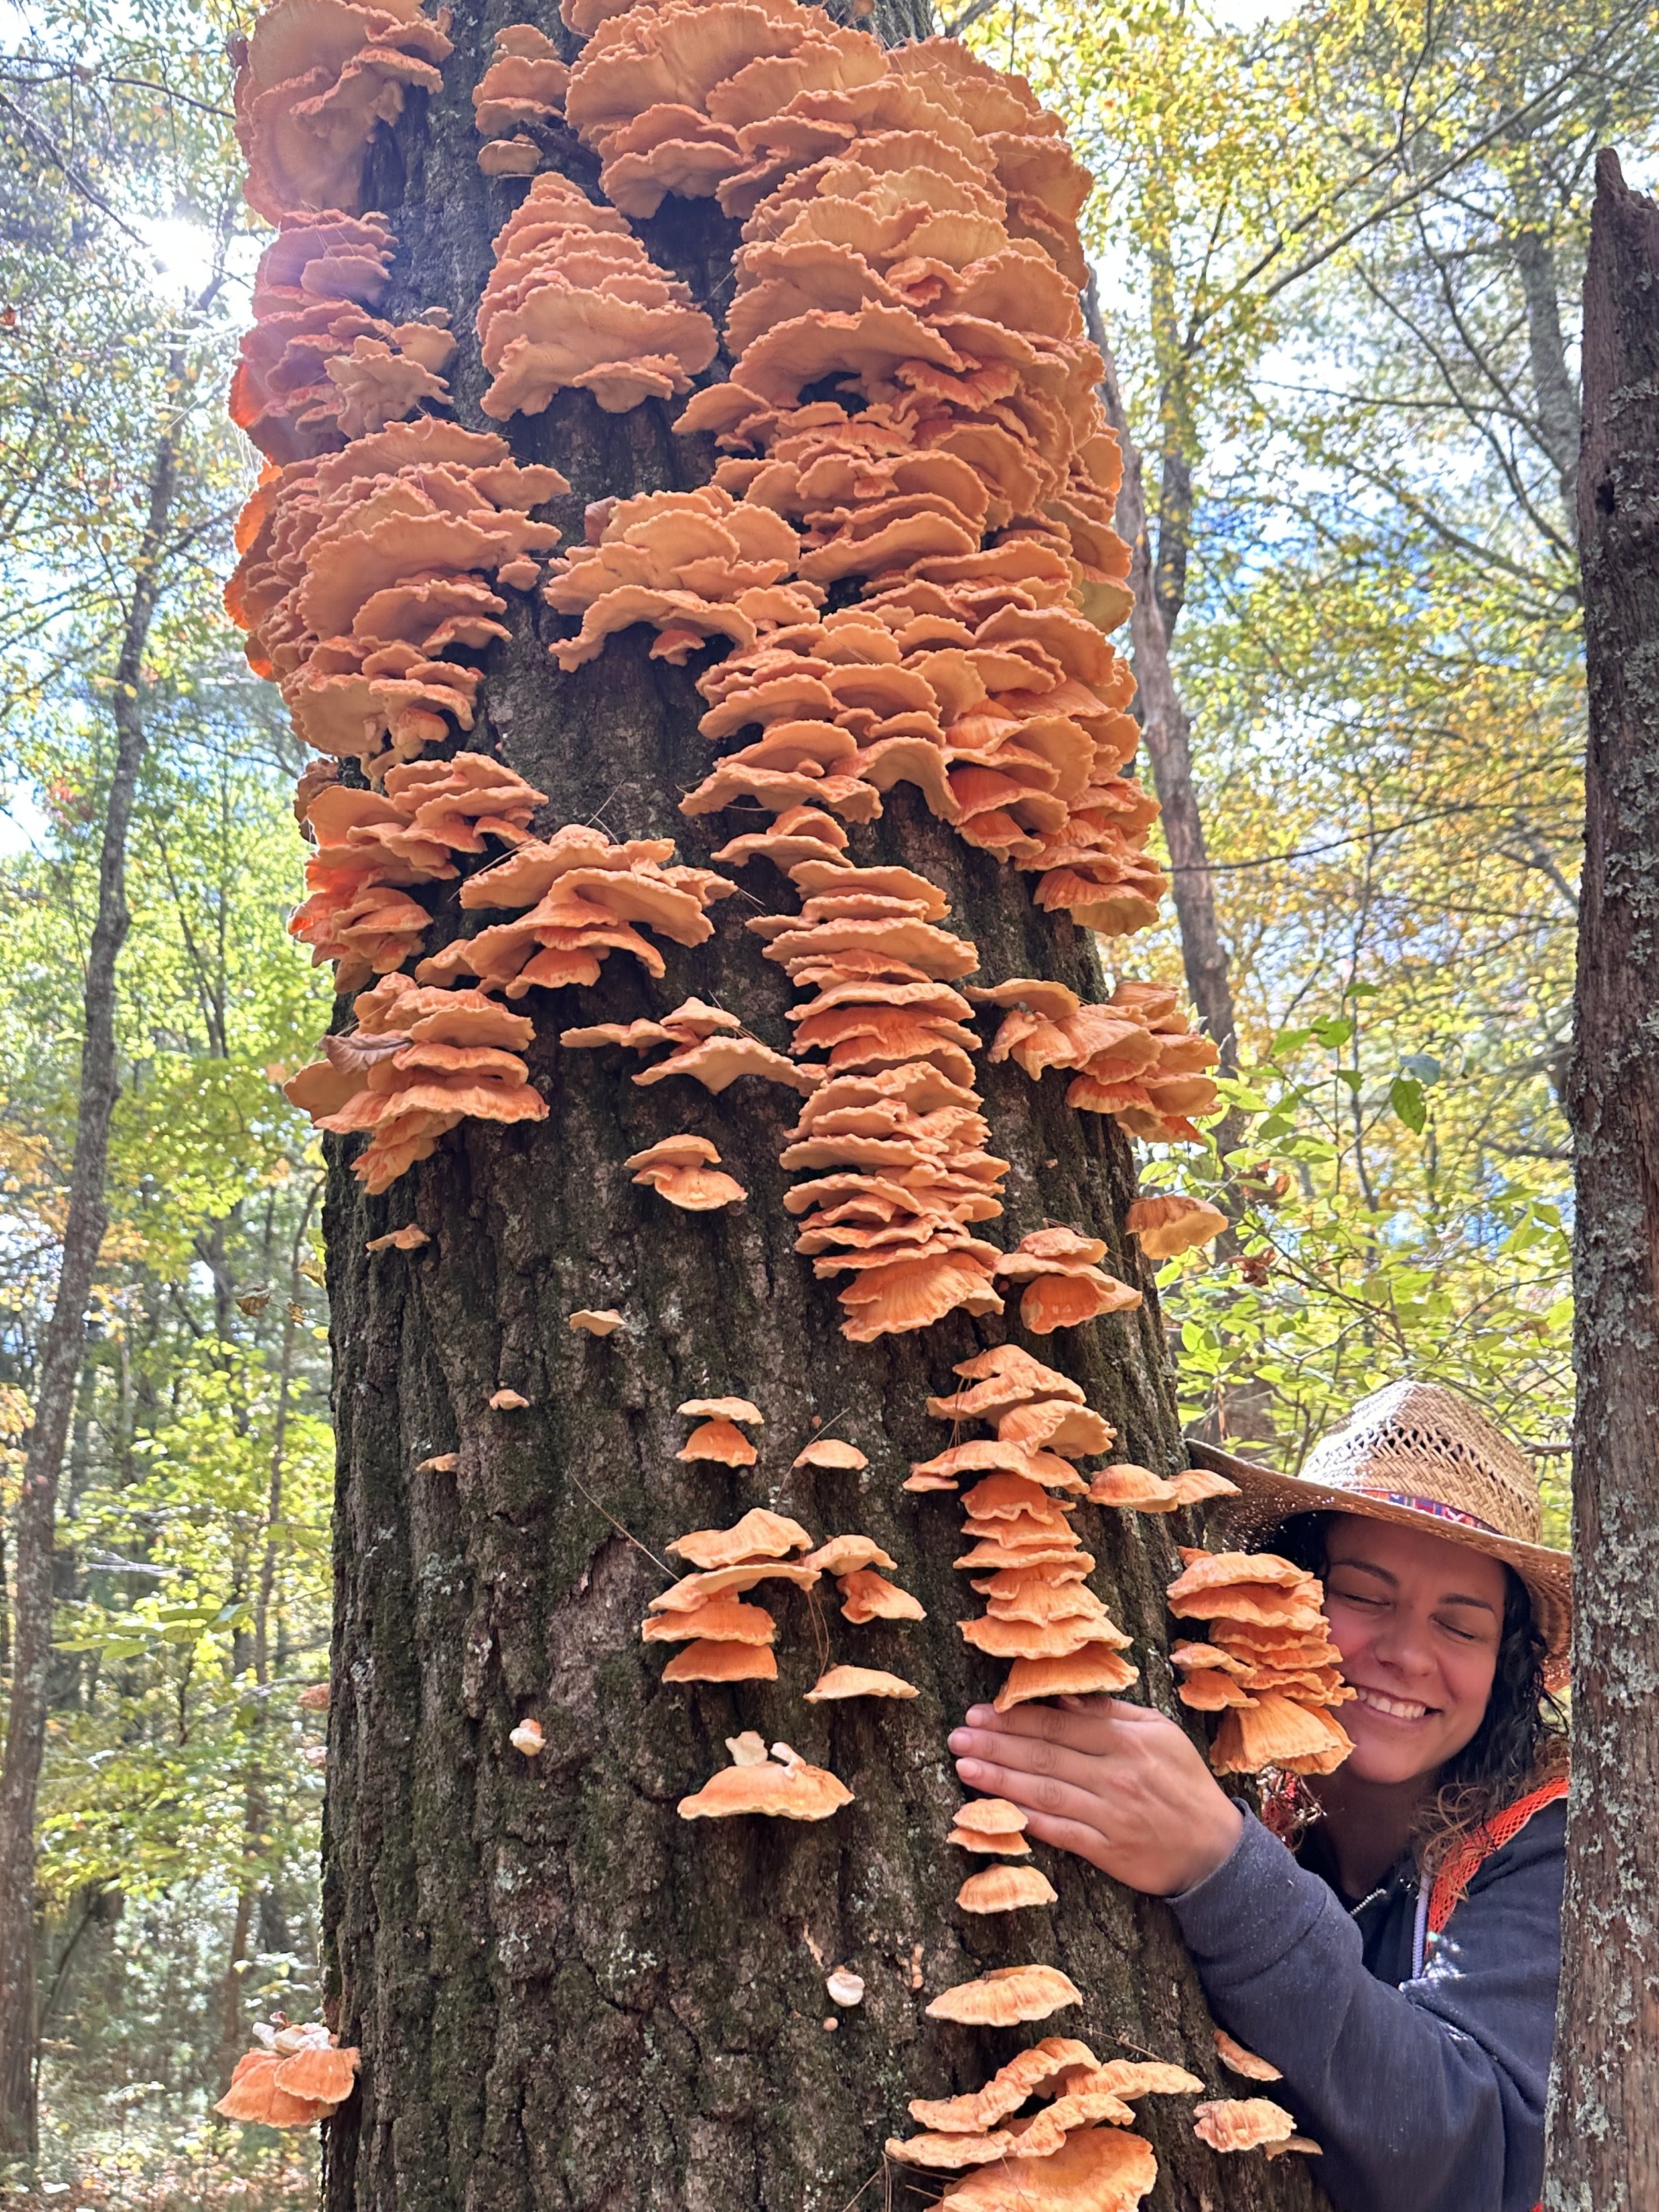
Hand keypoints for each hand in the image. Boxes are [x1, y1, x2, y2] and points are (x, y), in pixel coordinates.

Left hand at [948, 1697, 1243, 1896]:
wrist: (1214, 1850)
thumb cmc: (1184, 1782)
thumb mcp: (1159, 1733)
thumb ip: (1111, 1713)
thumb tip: (1065, 1698)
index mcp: (1125, 1741)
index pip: (1058, 1725)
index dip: (1014, 1719)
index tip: (979, 1712)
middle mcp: (1114, 1776)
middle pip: (1043, 1756)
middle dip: (995, 1745)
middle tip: (957, 1737)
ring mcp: (1108, 1815)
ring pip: (1044, 1792)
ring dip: (999, 1779)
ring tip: (964, 1767)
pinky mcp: (1106, 1851)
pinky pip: (1058, 1833)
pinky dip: (1025, 1820)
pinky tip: (994, 1810)